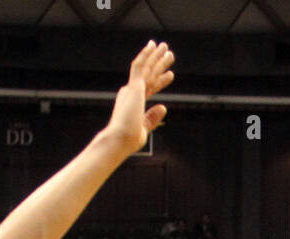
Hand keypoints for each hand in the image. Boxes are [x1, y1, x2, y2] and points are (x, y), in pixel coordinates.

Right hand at [104, 41, 173, 155]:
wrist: (119, 140)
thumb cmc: (128, 140)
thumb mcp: (144, 129)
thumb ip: (152, 118)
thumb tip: (164, 107)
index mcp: (133, 103)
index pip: (150, 88)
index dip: (161, 81)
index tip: (170, 74)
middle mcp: (130, 94)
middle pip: (149, 75)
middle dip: (159, 64)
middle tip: (169, 53)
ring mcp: (131, 89)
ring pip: (146, 68)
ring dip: (156, 56)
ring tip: (166, 47)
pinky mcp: (133, 87)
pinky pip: (139, 66)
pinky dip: (145, 55)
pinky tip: (152, 46)